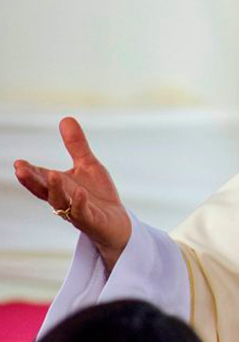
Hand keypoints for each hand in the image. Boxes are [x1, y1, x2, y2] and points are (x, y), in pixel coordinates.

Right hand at [13, 117, 130, 270]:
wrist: (116, 223)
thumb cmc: (97, 195)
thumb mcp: (88, 165)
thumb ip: (76, 145)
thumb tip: (65, 118)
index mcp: (60, 186)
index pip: (41, 179)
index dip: (30, 172)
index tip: (18, 163)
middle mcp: (64, 200)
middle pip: (45, 190)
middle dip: (32, 180)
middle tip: (20, 169)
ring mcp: (77, 212)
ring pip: (61, 203)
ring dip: (55, 190)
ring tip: (52, 173)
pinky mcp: (92, 221)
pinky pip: (83, 214)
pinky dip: (80, 204)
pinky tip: (80, 192)